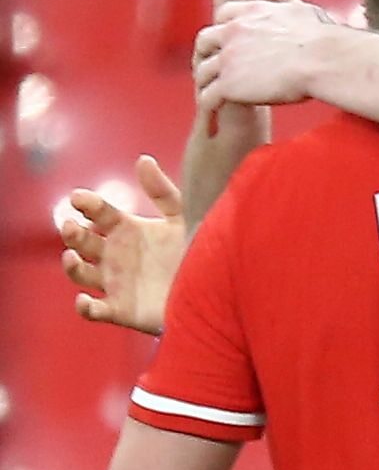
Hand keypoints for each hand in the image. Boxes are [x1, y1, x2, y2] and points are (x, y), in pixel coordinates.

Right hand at [62, 155, 185, 335]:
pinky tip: (85, 301)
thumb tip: (143, 159)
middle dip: (72, 233)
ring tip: (72, 256)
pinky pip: (94, 310)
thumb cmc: (196, 250)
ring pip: (80, 272)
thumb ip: (163, 192)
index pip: (100, 212)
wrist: (215, 289)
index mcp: (127, 229)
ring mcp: (115, 282)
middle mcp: (115, 254)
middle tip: (71, 226)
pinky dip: (85, 308)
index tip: (79, 197)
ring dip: (71, 265)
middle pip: (83, 241)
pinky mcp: (121, 309)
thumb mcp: (182, 218)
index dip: (87, 204)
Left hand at [194, 0, 344, 111]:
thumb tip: (296, 9)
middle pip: (204, 40)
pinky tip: (215, 112)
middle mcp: (233, 31)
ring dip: (206, 82)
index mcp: (251, 11)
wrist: (323, 59)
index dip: (223, 28)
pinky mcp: (229, 84)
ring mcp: (228, 58)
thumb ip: (291, 10)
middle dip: (206, 53)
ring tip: (211, 94)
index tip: (228, 39)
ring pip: (203, 71)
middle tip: (212, 66)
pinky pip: (209, 96)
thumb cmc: (323, 39)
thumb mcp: (305, 12)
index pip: (223, 15)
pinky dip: (209, 105)